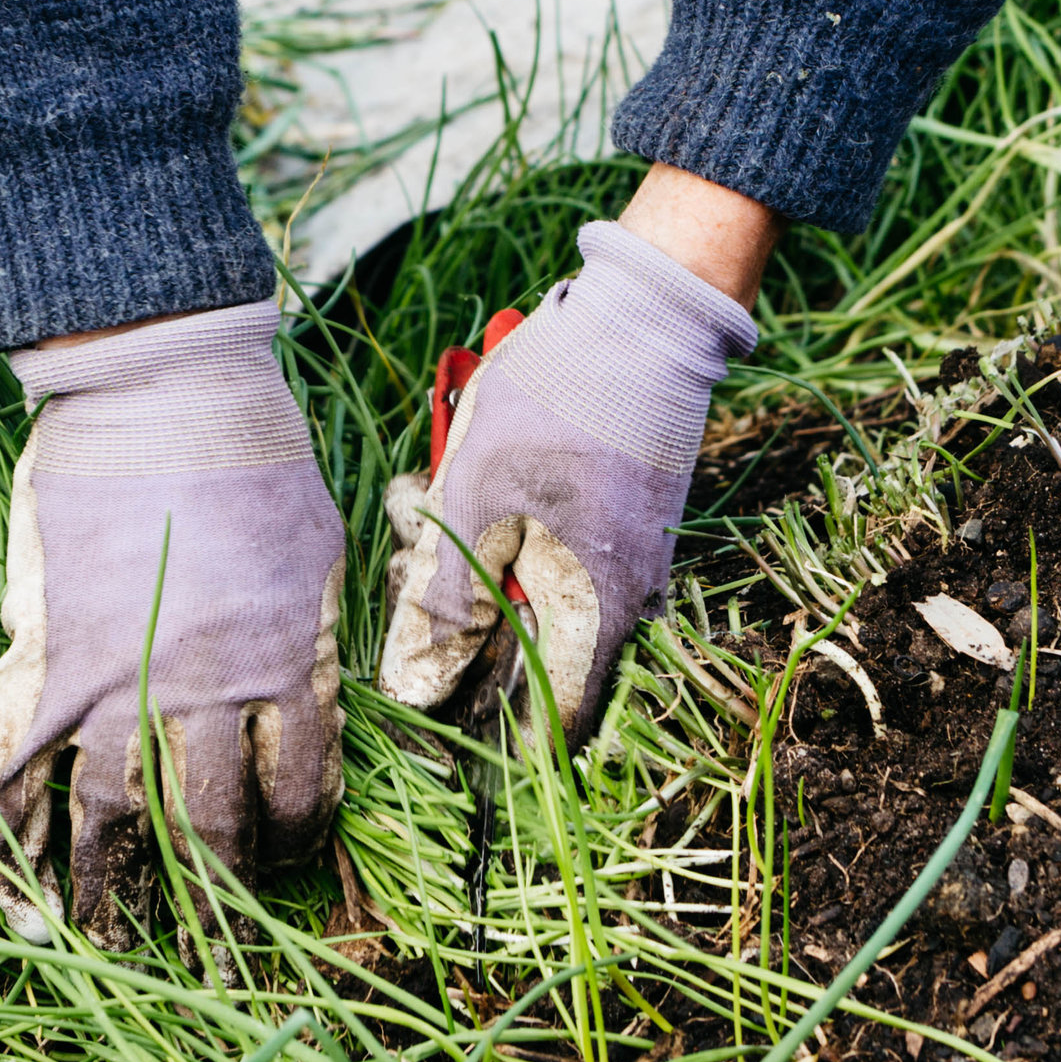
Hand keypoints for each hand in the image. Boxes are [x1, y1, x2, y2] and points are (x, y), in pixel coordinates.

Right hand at [0, 301, 345, 946]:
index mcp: (285, 665)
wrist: (155, 381)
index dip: (297, 841)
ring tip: (110, 950)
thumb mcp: (320, 548)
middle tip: (216, 962)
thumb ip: (309, 641)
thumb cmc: (253, 450)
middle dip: (217, 909)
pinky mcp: (45, 661)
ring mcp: (114, 681)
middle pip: (211, 833)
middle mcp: (203, 691)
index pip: (301, 794)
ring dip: (111, 898)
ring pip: (113, 822)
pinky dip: (11, 848)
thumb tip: (313, 714)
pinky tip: (17, 904)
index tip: (289, 862)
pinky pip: (21, 775)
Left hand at [381, 225, 754, 748]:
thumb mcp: (475, 503)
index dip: (493, 740)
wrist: (643, 321)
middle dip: (469, 635)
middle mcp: (629, 605)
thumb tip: (416, 690)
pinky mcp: (629, 522)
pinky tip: (477, 487)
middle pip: (538, 662)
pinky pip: (563, 559)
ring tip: (437, 515)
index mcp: (596, 618)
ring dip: (483, 576)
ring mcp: (634, 561)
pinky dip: (513, 538)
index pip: (553, 729)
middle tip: (417, 572)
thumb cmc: (554, 410)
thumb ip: (446, 604)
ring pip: (543, 603)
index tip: (439, 727)